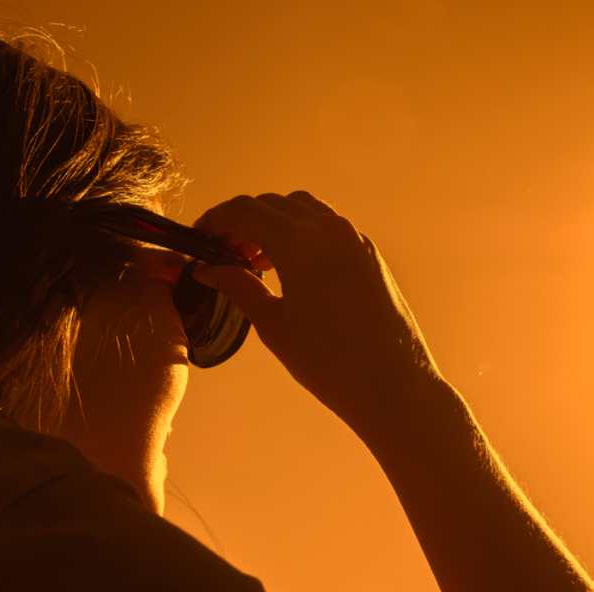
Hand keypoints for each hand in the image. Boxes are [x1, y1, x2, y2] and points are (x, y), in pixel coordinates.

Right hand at [189, 191, 444, 432]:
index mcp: (300, 242)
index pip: (245, 211)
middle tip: (222, 252)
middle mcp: (329, 228)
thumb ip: (239, 287)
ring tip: (255, 259)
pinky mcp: (369, 254)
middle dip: (242, 221)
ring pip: (302, 209)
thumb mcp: (274, 325)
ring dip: (273, 223)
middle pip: (273, 205)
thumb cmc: (329, 362)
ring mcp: (354, 238)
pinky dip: (300, 233)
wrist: (393, 385)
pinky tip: (290, 267)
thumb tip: (208, 269)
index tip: (199, 239)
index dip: (216, 220)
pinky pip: (327, 226)